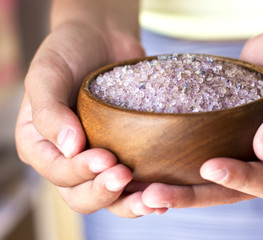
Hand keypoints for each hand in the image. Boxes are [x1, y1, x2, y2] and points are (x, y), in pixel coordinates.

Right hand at [15, 19, 166, 216]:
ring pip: (110, 197)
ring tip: (152, 199)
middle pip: (82, 195)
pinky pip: (134, 181)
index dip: (80, 172)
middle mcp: (69, 159)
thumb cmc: (68, 51)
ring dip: (129, 203)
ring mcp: (99, 157)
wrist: (101, 38)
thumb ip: (48, 111)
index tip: (105, 157)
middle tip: (125, 175)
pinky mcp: (125, 152)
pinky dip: (146, 190)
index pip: (58, 172)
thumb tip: (70, 147)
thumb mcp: (46, 74)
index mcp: (42, 146)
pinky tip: (164, 192)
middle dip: (104, 191)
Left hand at [137, 25, 262, 208]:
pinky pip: (209, 155)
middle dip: (196, 195)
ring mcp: (252, 152)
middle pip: (236, 191)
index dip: (242, 179)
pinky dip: (184, 165)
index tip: (209, 168)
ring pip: (217, 180)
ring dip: (183, 187)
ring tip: (147, 191)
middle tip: (155, 196)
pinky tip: (156, 168)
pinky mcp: (233, 140)